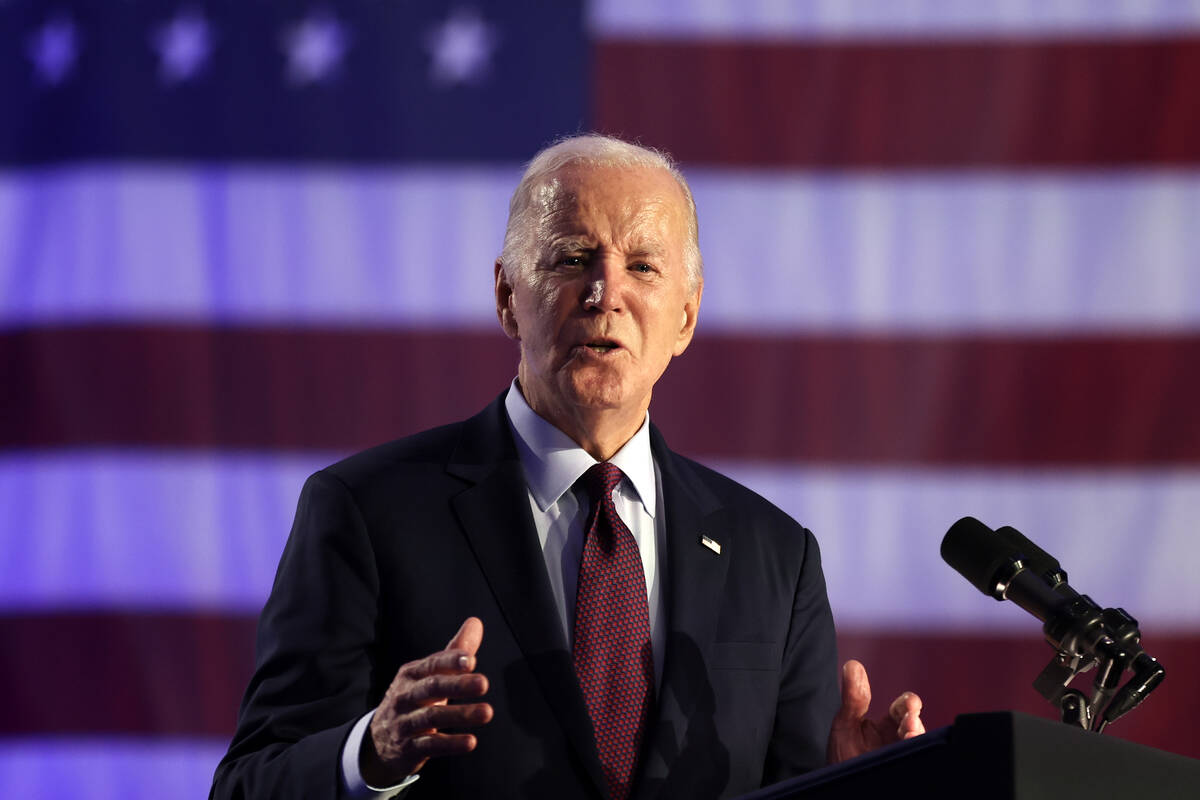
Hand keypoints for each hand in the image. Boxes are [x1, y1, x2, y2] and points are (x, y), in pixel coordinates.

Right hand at [360, 617, 493, 785]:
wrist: (378, 740)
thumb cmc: (414, 699)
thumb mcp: (429, 675)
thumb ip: (454, 651)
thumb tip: (476, 622)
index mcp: (411, 674)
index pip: (432, 665)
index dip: (451, 662)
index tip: (471, 660)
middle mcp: (405, 696)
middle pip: (432, 688)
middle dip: (458, 685)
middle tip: (484, 684)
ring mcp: (404, 723)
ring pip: (432, 717)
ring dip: (461, 715)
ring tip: (487, 712)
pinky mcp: (408, 748)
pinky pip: (430, 745)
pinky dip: (450, 744)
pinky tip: (471, 742)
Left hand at [826, 659, 923, 764]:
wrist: (834, 785)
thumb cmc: (842, 757)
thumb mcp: (845, 724)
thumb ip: (853, 697)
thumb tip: (853, 664)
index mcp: (888, 726)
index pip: (903, 709)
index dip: (909, 704)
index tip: (910, 703)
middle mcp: (898, 741)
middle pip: (915, 728)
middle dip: (915, 723)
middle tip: (910, 722)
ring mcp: (901, 756)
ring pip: (918, 745)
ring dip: (916, 738)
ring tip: (909, 735)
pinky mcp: (902, 771)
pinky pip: (916, 763)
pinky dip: (914, 755)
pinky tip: (908, 750)